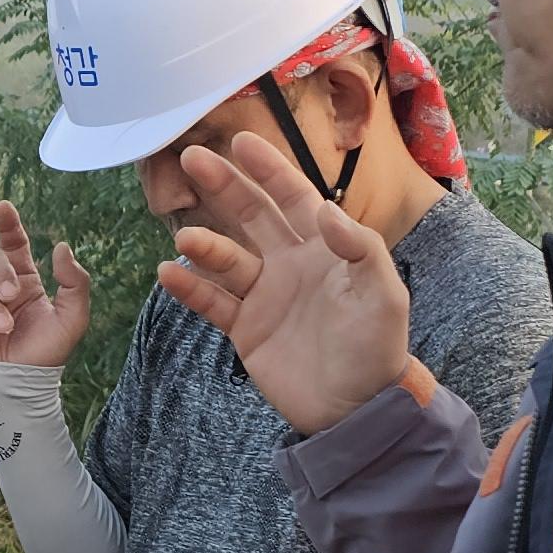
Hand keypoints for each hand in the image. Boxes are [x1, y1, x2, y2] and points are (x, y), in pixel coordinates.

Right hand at [0, 202, 91, 369]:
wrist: (20, 387)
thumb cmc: (47, 355)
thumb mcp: (73, 318)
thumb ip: (75, 281)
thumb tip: (60, 245)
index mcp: (22, 280)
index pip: (12, 244)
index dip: (7, 224)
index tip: (3, 207)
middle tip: (12, 295)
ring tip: (2, 327)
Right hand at [155, 129, 413, 436]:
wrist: (357, 410)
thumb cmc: (378, 349)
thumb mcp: (383, 295)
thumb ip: (360, 249)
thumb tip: (324, 210)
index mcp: (324, 249)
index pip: (293, 197)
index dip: (269, 169)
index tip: (240, 142)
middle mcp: (290, 264)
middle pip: (251, 215)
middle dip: (223, 186)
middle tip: (192, 159)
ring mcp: (265, 296)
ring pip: (227, 259)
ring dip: (205, 245)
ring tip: (185, 237)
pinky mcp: (246, 330)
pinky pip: (213, 303)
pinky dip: (191, 289)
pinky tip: (169, 273)